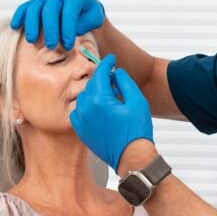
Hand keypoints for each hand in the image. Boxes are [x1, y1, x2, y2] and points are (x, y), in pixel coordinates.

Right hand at [10, 0, 104, 48]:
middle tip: (51, 46)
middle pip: (50, 9)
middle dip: (50, 29)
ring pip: (35, 8)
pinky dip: (18, 16)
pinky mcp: (36, 3)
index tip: (68, 44)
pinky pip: (25, 7)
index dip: (67, 29)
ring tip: (32, 40)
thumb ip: (86, 24)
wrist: (82, 6)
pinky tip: (15, 27)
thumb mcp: (94, 18)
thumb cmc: (88, 15)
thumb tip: (73, 30)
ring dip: (32, 25)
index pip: (69, 11)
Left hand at [70, 54, 152, 170]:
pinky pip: (79, 111)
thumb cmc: (136, 131)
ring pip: (85, 96)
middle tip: (114, 78)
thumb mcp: (137, 101)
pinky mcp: (81, 130)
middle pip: (92, 84)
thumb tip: (116, 72)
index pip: (100, 73)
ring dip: (95, 92)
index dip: (107, 63)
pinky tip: (99, 108)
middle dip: (102, 78)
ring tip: (110, 96)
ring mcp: (81, 120)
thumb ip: (125, 82)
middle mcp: (86, 109)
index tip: (111, 58)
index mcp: (99, 100)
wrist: (131, 157)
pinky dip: (87, 106)